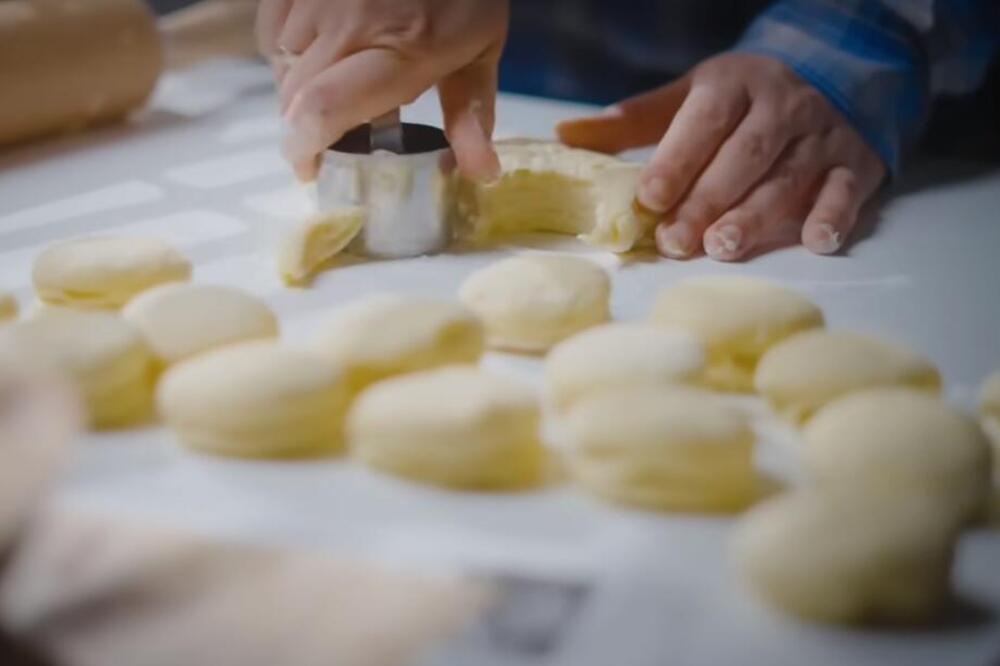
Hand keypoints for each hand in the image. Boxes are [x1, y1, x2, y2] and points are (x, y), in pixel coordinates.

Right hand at [257, 0, 508, 181]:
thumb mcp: (481, 51)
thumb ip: (472, 115)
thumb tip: (481, 174)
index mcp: (403, 48)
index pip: (326, 108)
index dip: (304, 148)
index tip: (310, 170)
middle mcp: (352, 22)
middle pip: (295, 96)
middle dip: (301, 130)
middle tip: (320, 143)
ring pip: (281, 66)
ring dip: (295, 95)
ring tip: (325, 98)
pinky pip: (271, 32)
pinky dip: (284, 57)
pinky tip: (314, 60)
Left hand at [558, 53, 885, 259]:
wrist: (834, 78)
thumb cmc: (742, 102)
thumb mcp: (689, 98)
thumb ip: (632, 120)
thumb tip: (564, 134)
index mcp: (735, 83)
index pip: (705, 119)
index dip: (677, 158)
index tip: (649, 197)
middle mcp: (782, 105)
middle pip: (742, 156)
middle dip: (707, 200)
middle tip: (675, 241)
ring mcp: (822, 135)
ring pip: (788, 177)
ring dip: (757, 215)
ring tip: (723, 246)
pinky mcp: (856, 163)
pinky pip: (846, 190)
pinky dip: (833, 215)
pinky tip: (816, 241)